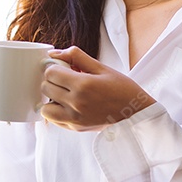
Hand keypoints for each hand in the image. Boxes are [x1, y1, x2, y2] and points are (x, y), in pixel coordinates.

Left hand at [40, 46, 155, 131]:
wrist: (136, 113)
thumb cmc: (122, 89)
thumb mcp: (101, 68)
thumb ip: (76, 57)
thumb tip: (54, 53)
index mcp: (83, 85)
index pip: (50, 72)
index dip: (54, 67)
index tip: (62, 68)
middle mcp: (76, 103)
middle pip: (46, 88)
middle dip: (52, 80)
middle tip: (65, 79)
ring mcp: (75, 118)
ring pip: (45, 108)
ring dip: (51, 99)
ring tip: (64, 94)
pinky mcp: (75, 128)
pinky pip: (54, 120)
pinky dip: (56, 111)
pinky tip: (68, 105)